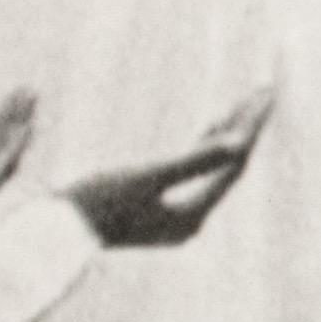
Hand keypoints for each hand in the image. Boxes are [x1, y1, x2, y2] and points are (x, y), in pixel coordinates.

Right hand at [69, 92, 269, 252]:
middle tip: (265, 88)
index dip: (250, 125)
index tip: (266, 91)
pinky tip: (209, 126)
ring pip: (212, 167)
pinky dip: (203, 146)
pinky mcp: (157, 208)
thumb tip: (238, 145)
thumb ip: (194, 161)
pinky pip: (192, 171)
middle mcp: (189, 220)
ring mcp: (173, 216)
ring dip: (226, 133)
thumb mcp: (147, 177)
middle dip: (246, 126)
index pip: (234, 162)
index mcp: (193, 216)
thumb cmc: (96, 202)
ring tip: (245, 101)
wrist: (54, 233)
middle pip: (229, 165)